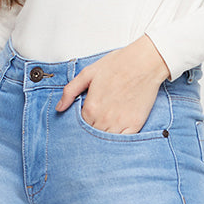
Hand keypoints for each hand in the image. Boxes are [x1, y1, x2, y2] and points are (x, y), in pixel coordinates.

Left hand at [56, 35, 170, 133]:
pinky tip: (118, 132)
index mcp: (91, 107)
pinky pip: (123, 140)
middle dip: (92, 129)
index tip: (88, 115)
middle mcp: (104, 119)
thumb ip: (70, 91)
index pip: (80, 125)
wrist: (144, 63)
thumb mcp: (88, 73)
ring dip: (104, 136)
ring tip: (107, 125)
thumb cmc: (117, 64)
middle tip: (97, 120)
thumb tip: (59, 107)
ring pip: (106, 140)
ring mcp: (120, 124)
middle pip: (92, 134)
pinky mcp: (135, 125)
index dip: (82, 121)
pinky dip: (119, 139)